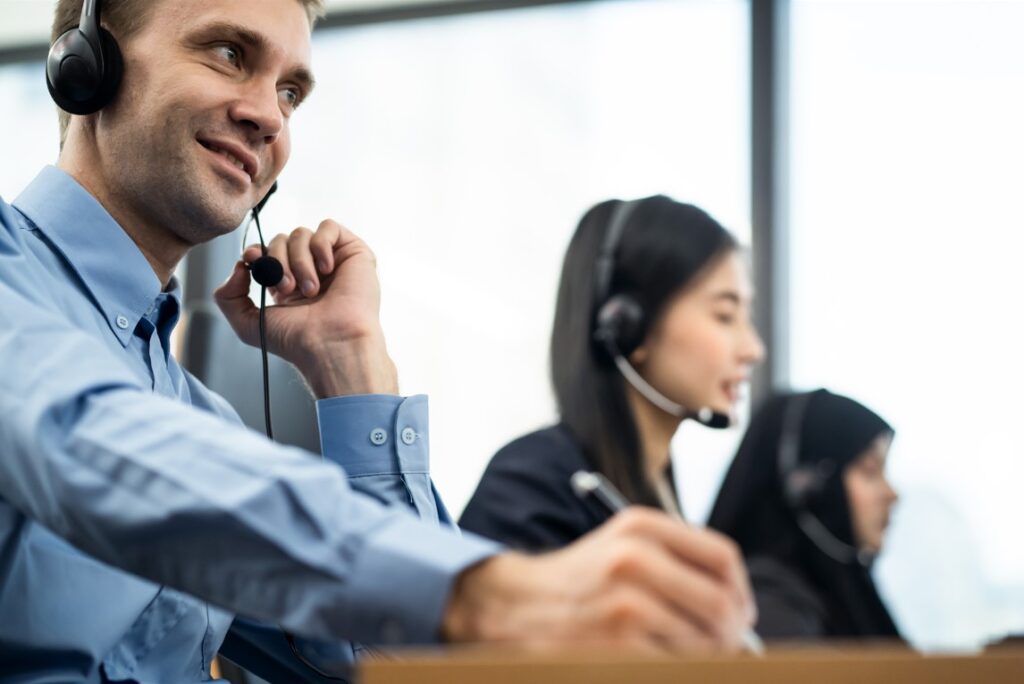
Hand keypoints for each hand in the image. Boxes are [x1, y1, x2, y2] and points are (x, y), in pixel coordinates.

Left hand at [214, 219, 397, 397]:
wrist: (330, 343)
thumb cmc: (296, 340)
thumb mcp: (247, 324)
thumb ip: (227, 296)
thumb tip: (239, 265)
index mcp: (287, 284)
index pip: (265, 252)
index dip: (256, 251)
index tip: (251, 259)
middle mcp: (309, 270)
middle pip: (280, 239)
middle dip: (277, 260)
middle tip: (286, 287)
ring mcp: (332, 260)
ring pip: (301, 233)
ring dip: (299, 260)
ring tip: (310, 289)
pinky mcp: (353, 252)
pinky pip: (329, 227)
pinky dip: (321, 244)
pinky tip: (326, 269)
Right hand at [444, 508, 755, 653]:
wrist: (517, 607)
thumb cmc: (582, 582)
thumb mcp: (624, 548)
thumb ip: (679, 563)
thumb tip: (740, 609)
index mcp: (641, 526)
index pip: (723, 558)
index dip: (740, 591)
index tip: (739, 612)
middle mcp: (635, 557)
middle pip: (722, 603)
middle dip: (730, 633)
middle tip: (724, 646)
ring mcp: (626, 601)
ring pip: (705, 641)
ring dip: (703, 656)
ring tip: (678, 653)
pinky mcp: (618, 642)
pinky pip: (677, 664)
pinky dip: (676, 668)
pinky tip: (655, 660)